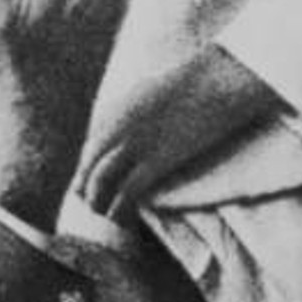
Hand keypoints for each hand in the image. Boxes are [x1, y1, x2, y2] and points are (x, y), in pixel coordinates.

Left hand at [77, 46, 279, 219]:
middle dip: (84, 189)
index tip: (91, 184)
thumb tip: (136, 124)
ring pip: (100, 180)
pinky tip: (121, 220)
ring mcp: (135, 144)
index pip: (90, 147)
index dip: (87, 170)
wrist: (216, 80)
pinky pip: (127, 192)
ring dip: (96, 203)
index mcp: (116, 109)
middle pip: (89, 165)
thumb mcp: (153, 90)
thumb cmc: (195, 82)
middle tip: (91, 207)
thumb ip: (137, 109)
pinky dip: (118, 209)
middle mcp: (117, 126)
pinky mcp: (156, 161)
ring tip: (103, 217)